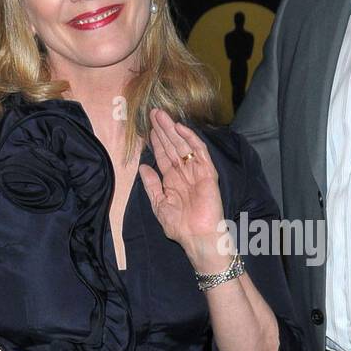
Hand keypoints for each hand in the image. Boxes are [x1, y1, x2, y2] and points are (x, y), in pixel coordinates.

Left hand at [138, 109, 231, 270]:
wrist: (198, 237)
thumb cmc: (179, 226)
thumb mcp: (159, 204)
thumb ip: (152, 185)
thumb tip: (142, 167)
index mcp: (172, 181)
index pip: (163, 156)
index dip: (155, 142)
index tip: (146, 128)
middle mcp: (184, 173)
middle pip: (172, 147)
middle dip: (162, 130)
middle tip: (153, 113)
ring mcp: (196, 171)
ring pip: (183, 145)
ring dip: (172, 130)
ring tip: (160, 115)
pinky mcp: (208, 173)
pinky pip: (199, 152)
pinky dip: (190, 139)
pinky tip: (180, 128)